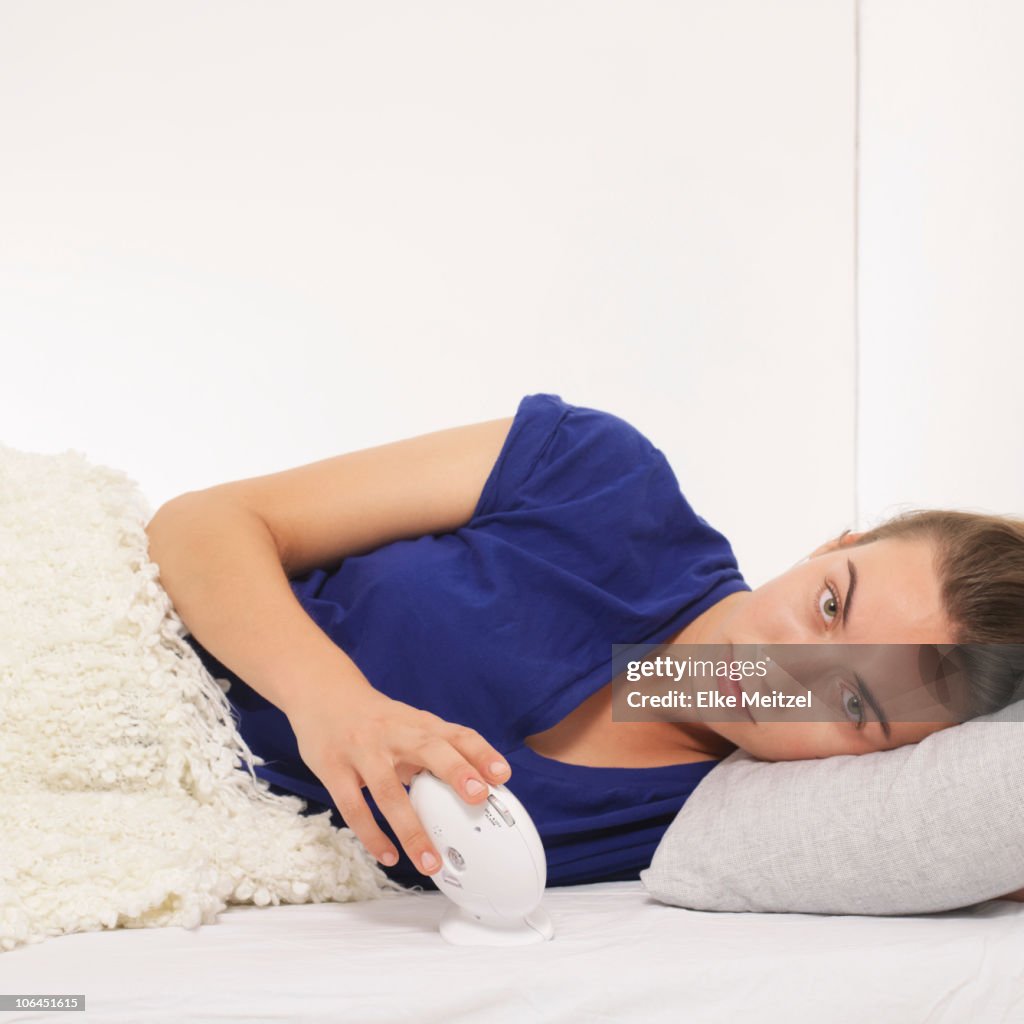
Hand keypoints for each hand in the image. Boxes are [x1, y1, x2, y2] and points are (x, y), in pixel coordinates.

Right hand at [286, 684, 511, 875]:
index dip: (481, 753)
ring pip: (388, 791)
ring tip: (430, 861)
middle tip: (478, 798)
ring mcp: (363, 750)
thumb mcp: (410, 726)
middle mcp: (395, 733)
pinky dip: (372, 835)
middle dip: (455, 771)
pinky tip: (388, 855)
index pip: (457, 734)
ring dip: (411, 828)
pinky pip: (353, 807)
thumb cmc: (377, 720)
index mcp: (419, 724)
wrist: (323, 693)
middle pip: (428, 749)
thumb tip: (479, 789)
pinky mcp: (333, 768)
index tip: (503, 774)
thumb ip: (439, 752)